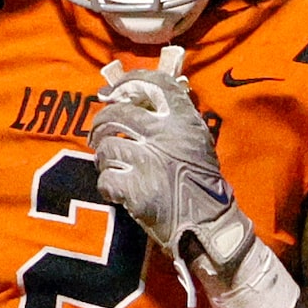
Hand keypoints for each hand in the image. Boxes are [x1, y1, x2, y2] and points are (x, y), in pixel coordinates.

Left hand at [89, 50, 250, 268]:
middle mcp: (167, 136)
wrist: (209, 225)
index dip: (127, 82)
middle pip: (117, 113)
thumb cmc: (201, 183)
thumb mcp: (197, 142)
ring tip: (113, 167)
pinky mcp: (136, 189)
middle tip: (98, 136)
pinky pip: (105, 178)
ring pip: (107, 147)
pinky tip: (117, 191)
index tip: (111, 91)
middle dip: (100, 124)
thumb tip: (134, 98)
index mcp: (185, 121)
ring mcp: (150, 162)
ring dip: (104, 159)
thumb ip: (173, 120)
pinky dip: (107, 186)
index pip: (155, 83)